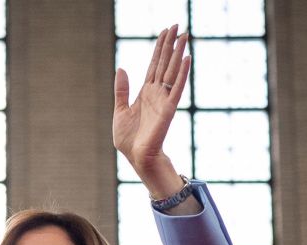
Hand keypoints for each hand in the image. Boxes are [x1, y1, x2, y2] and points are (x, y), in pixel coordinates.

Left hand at [113, 23, 189, 196]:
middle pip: (165, 63)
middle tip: (177, 25)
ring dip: (178, 53)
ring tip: (185, 36)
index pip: (154, 65)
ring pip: (173, 71)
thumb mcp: (120, 111)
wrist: (135, 157)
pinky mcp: (169, 109)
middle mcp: (156, 93)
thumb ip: (121, 90)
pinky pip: (177, 88)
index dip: (159, 48)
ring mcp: (164, 99)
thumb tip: (121, 68)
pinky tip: (187, 59)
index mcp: (145, 93)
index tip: (165, 31)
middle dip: (170, 45)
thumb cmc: (128, 139)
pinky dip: (183, 73)